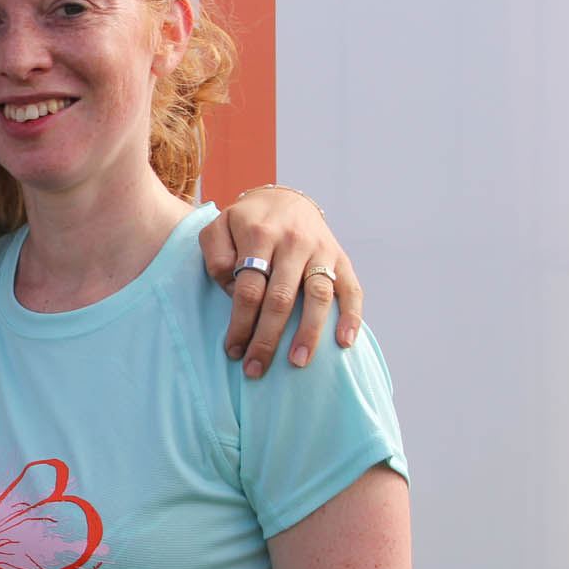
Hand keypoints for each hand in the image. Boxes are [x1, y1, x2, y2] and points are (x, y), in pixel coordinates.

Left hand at [200, 185, 364, 376]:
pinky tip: (345, 343)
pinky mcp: (341, 257)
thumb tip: (233, 291)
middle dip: (268, 338)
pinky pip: (352, 289)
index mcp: (260, 235)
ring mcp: (321, 250)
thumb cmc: (245, 223)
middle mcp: (293, 242)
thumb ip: (216, 257)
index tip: (233, 351)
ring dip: (309, 333)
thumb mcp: (219, 228)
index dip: (240, 324)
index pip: (249, 289)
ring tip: (298, 363)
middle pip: (281, 298)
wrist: (284, 199)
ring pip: (318, 296)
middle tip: (256, 369)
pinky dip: (351, 316)